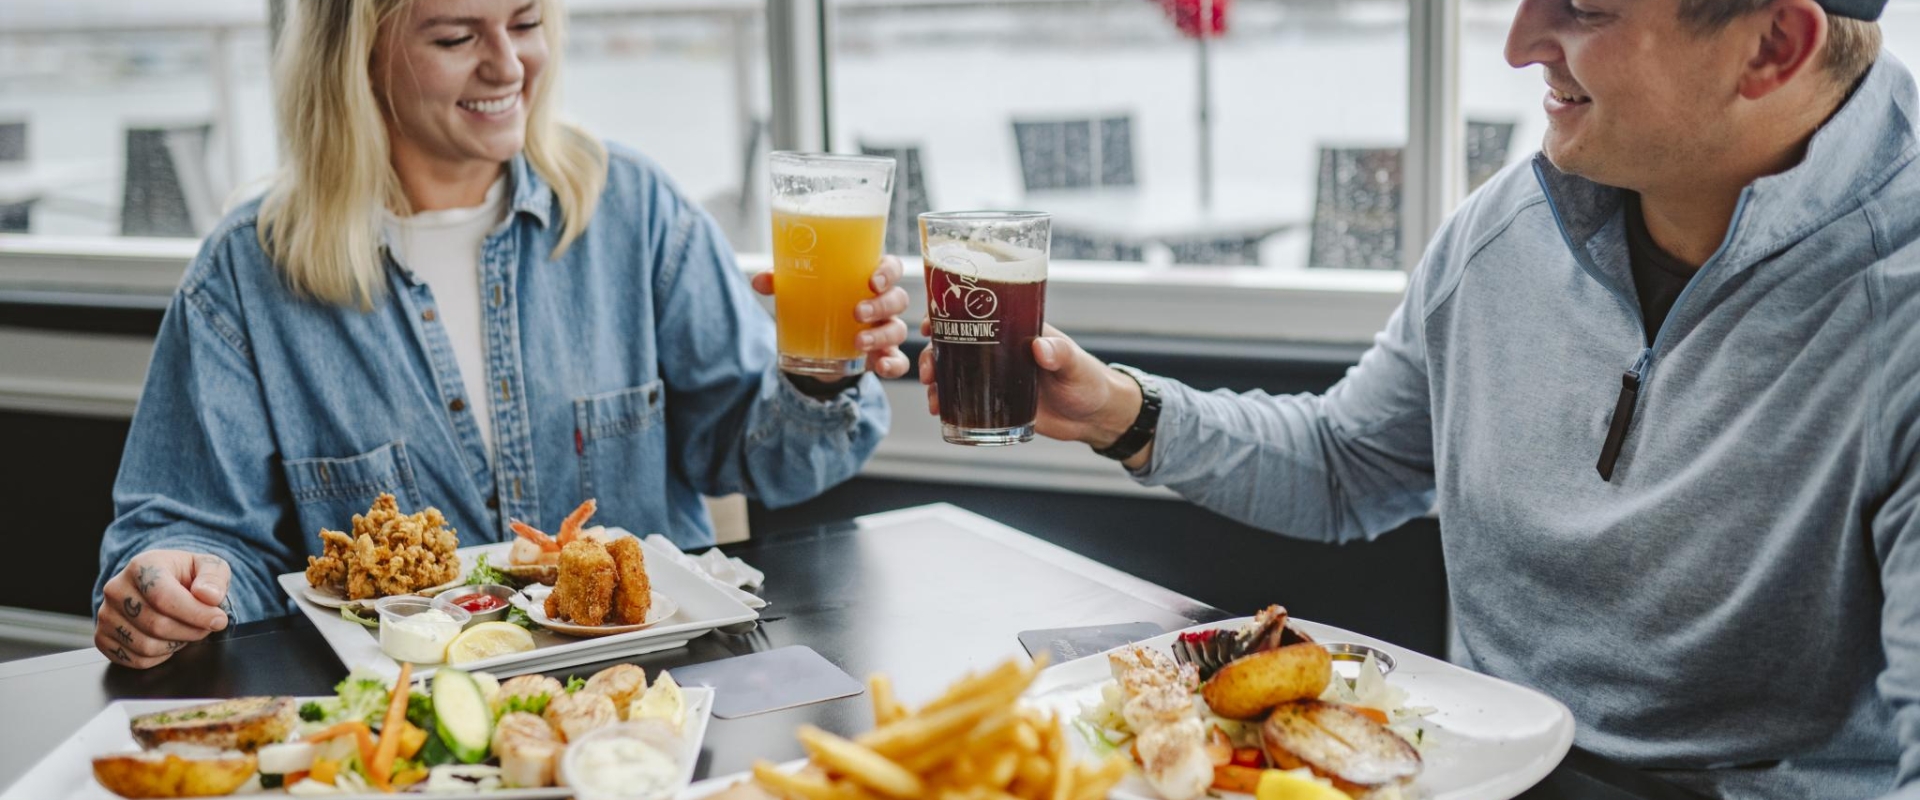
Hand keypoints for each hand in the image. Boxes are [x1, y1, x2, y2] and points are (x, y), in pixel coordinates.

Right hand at [95, 550, 230, 668]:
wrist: (159, 583)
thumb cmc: (184, 576)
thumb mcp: (207, 566)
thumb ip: (214, 577)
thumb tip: (210, 596)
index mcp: (141, 567)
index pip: (164, 598)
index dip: (195, 614)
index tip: (218, 620)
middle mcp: (116, 590)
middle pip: (157, 625)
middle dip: (191, 631)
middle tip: (206, 626)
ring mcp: (106, 615)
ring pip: (146, 646)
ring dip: (176, 644)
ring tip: (186, 630)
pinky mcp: (103, 637)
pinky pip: (136, 660)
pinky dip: (160, 656)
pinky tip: (168, 640)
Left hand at [751, 255, 911, 378]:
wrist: (818, 345)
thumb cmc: (817, 305)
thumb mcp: (799, 292)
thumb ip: (781, 282)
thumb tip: (759, 281)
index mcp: (869, 278)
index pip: (891, 267)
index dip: (888, 272)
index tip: (872, 281)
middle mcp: (883, 303)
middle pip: (897, 298)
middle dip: (880, 305)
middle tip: (857, 312)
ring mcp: (885, 329)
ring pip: (897, 329)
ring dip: (881, 335)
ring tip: (858, 342)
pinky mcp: (883, 354)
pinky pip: (899, 360)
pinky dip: (894, 364)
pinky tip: (881, 366)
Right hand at [919, 323, 1150, 465]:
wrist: (1095, 418)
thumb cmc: (1090, 382)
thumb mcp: (1076, 365)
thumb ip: (1061, 355)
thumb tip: (1041, 347)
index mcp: (1018, 331)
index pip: (977, 313)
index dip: (949, 314)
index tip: (930, 324)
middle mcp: (1001, 350)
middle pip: (956, 344)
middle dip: (934, 354)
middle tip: (928, 371)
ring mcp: (996, 376)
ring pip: (956, 372)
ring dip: (936, 379)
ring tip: (932, 395)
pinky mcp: (996, 402)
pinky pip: (965, 399)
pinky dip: (948, 402)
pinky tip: (939, 411)